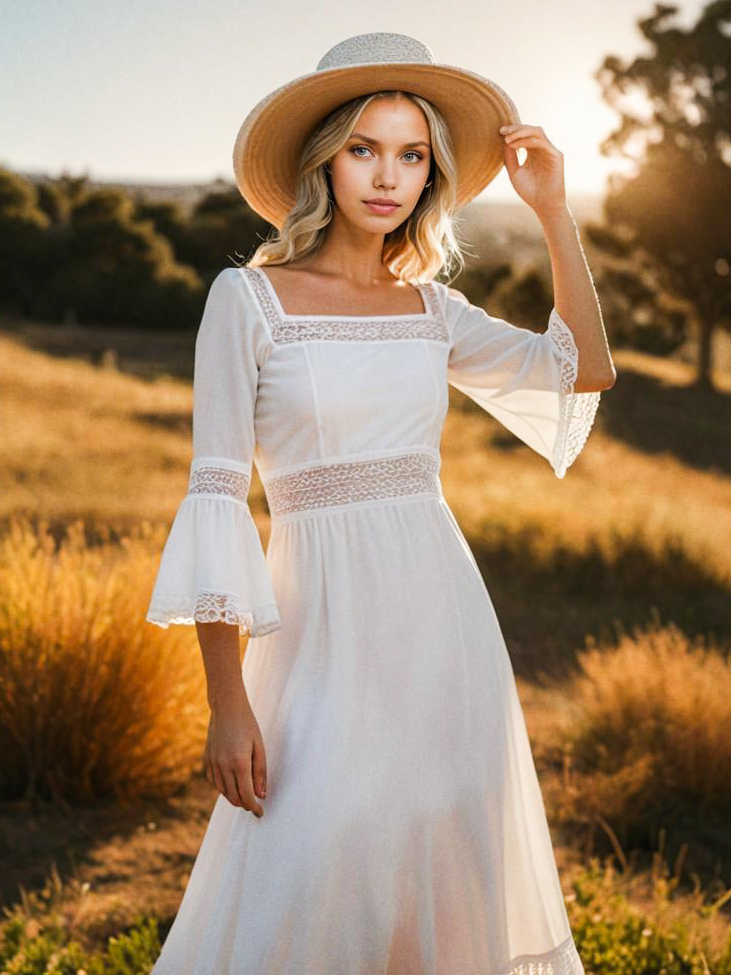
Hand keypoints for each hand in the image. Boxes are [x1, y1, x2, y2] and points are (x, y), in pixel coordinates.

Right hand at [203, 698, 266, 817]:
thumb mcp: (259, 747)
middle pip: (234, 797)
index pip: (246, 795)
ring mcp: (212, 763)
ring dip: (234, 798)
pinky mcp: (206, 760)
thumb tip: (261, 795)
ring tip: (245, 796)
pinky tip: (232, 784)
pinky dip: (224, 787)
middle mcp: (223, 766)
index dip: (254, 808)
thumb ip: (260, 772)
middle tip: (255, 806)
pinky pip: (215, 782)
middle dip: (245, 805)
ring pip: (223, 791)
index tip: (261, 813)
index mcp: (239, 762)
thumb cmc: (247, 725)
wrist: (226, 708)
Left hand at [499, 124, 566, 217]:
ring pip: (537, 132)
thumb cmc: (530, 192)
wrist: (544, 206)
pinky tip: (515, 145)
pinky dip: (527, 141)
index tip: (500, 132)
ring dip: (521, 132)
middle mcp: (543, 149)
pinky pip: (541, 142)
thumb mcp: (514, 172)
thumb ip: (510, 157)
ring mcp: (550, 151)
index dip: (513, 130)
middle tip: (503, 131)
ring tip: (507, 139)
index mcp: (534, 152)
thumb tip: (503, 141)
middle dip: (516, 128)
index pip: (525, 134)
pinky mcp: (556, 155)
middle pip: (531, 129)